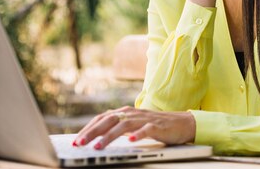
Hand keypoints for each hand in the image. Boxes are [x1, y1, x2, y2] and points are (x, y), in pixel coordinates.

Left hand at [73, 106, 195, 149]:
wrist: (183, 123)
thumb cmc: (157, 125)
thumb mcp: (135, 124)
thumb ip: (119, 126)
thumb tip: (97, 133)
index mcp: (127, 112)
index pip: (103, 117)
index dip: (89, 128)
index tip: (76, 140)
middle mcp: (134, 113)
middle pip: (110, 120)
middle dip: (92, 132)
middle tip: (80, 143)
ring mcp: (145, 119)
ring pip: (124, 125)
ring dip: (109, 136)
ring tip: (98, 146)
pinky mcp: (158, 126)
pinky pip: (146, 129)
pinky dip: (137, 135)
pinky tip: (130, 141)